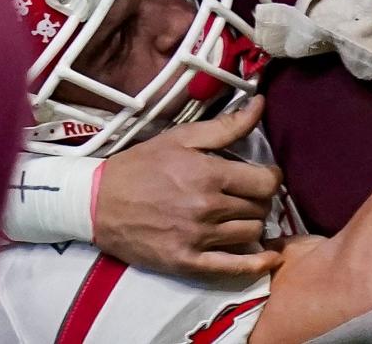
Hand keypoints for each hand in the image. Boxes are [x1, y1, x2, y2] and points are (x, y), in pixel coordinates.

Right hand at [95, 96, 283, 279]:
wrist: (100, 203)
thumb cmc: (142, 165)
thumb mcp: (181, 137)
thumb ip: (225, 125)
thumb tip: (260, 104)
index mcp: (208, 174)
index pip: (264, 182)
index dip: (271, 177)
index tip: (264, 174)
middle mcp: (207, 208)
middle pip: (259, 208)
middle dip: (261, 199)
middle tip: (249, 193)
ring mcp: (198, 239)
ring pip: (251, 235)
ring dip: (254, 223)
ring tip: (242, 214)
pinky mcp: (188, 263)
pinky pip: (234, 268)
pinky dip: (256, 264)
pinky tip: (267, 258)